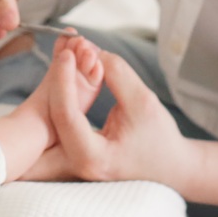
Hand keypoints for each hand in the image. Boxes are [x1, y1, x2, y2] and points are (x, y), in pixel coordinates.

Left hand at [44, 48, 200, 191]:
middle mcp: (75, 164)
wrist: (170, 166)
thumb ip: (117, 74)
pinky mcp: (72, 154)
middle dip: (52, 82)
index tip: (68, 53)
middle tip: (64, 52)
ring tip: (66, 58)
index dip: (64, 79)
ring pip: (48, 122)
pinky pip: (57, 124)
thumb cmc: (160, 138)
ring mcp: (70, 163)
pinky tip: (67, 75)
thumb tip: (90, 50)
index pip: (65, 114)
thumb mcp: (143, 101)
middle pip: (47, 120)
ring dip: (54, 88)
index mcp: (92, 157)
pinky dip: (61, 97)